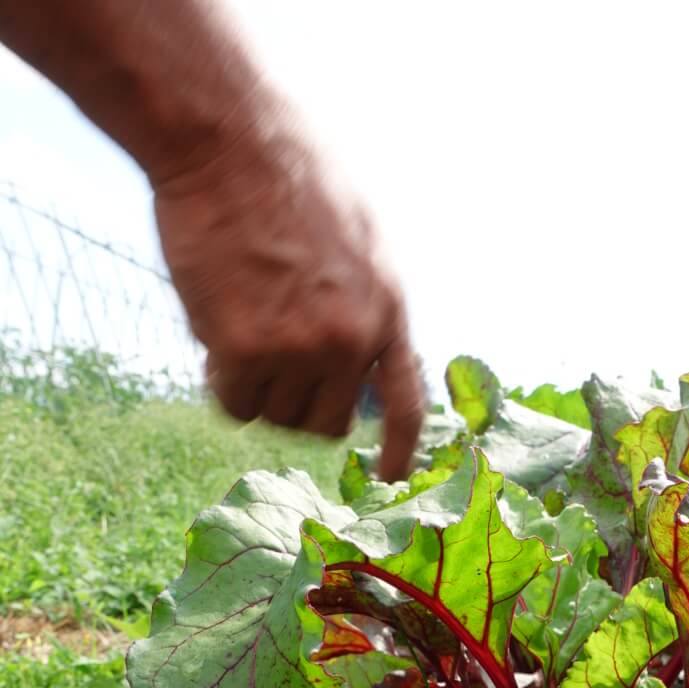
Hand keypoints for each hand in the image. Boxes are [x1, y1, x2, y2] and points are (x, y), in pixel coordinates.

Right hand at [153, 104, 422, 475]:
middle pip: (326, 423)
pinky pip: (235, 404)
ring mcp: (301, 349)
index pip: (405, 404)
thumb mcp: (358, 236)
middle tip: (266, 359)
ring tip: (239, 320)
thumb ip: (362, 302)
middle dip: (296, 403)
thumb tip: (353, 360)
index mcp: (388, 310)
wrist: (230, 140)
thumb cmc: (286, 173)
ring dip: (255, 386)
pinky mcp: (246, 350)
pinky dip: (221, 381)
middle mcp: (352, 340)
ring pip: (276, 415)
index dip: (398, 448)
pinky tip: (215, 327)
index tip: (388, 477)